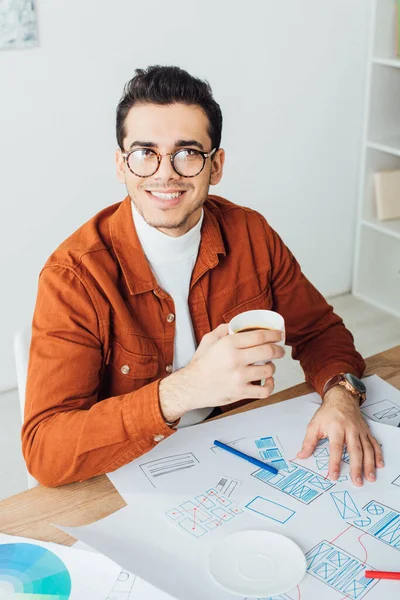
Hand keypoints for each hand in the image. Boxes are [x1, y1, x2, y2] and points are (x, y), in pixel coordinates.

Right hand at [159, 323, 284, 421]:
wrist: (191, 387)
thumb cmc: (201, 364)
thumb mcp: (208, 340)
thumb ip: (224, 330)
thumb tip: (238, 323)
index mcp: (228, 345)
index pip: (259, 336)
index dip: (273, 334)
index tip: (279, 335)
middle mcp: (235, 360)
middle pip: (268, 351)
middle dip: (278, 350)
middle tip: (279, 350)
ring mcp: (239, 378)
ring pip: (268, 370)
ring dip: (272, 367)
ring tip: (268, 366)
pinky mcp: (241, 393)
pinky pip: (265, 391)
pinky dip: (270, 386)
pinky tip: (268, 381)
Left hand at [297, 386, 383, 485]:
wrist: (341, 398)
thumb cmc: (327, 413)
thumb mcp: (314, 425)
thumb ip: (308, 442)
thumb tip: (301, 456)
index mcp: (336, 428)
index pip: (336, 448)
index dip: (335, 463)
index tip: (334, 475)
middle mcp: (350, 430)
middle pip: (355, 450)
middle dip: (356, 467)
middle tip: (357, 482)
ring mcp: (360, 431)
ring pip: (367, 449)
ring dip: (369, 464)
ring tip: (369, 478)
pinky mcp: (366, 432)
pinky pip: (374, 444)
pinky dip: (378, 455)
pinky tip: (379, 465)